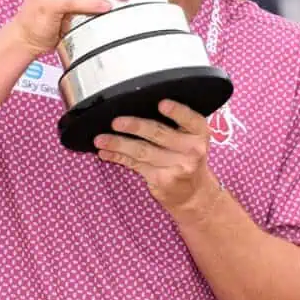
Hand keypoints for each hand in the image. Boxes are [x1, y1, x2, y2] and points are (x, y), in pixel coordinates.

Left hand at [95, 99, 222, 220]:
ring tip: (101, 139)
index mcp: (199, 134)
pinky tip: (105, 153)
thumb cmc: (187, 158)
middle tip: (116, 122)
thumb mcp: (191, 139)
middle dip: (135, 126)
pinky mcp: (161, 180)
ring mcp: (177, 167)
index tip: (161, 104)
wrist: (193, 194)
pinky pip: (135, 165)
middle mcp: (192, 150)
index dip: (177, 111)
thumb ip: (175, 125)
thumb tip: (137, 107)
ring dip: (118, 144)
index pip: (191, 119)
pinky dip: (117, 157)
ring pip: (142, 151)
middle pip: (159, 134)